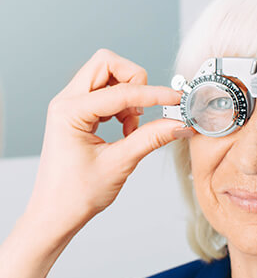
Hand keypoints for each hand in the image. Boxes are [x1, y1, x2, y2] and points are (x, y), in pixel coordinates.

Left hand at [25, 48, 192, 235]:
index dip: (154, 95)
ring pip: (106, 75)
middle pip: (107, 63)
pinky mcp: (79, 114)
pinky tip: (126, 129)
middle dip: (134, 80)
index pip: (121, 91)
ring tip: (132, 126)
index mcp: (70, 111)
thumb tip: (179, 124)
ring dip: (128, 94)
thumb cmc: (76, 194)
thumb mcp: (120, 163)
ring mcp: (72, 106)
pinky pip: (105, 93)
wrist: (57, 213)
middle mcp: (67, 102)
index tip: (177, 100)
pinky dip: (122, 105)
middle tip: (146, 108)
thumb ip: (152, 138)